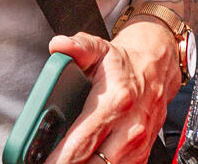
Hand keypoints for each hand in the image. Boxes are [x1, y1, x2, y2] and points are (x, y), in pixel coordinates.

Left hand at [48, 21, 181, 163]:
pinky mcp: (142, 153)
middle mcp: (130, 127)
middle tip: (47, 163)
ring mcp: (138, 143)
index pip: (83, 139)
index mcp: (116, 101)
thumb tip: (59, 45)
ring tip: (64, 161)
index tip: (42, 161)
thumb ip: (77, 46)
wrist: (155, 69)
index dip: (60, 157)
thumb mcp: (98, 48)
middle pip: (95, 162)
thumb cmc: (121, 64)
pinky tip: (83, 161)